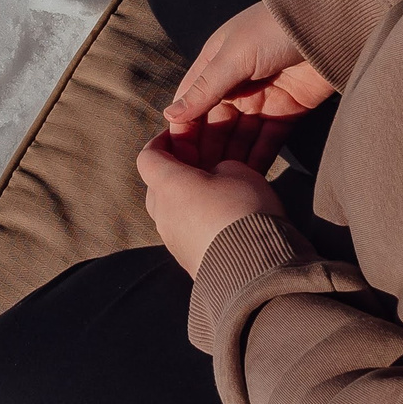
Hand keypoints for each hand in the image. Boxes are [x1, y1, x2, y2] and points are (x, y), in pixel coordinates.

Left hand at [137, 131, 284, 276]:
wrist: (253, 270)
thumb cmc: (243, 211)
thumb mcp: (240, 171)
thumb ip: (221, 166)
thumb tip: (216, 175)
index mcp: (168, 185)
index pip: (149, 156)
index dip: (162, 141)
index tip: (178, 134)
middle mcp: (163, 213)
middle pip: (159, 183)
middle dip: (178, 169)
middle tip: (202, 160)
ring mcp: (173, 240)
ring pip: (174, 208)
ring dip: (190, 196)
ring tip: (217, 190)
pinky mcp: (188, 260)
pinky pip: (187, 230)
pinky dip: (198, 218)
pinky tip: (222, 216)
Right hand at [160, 0, 334, 175]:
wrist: (329, 24)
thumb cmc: (274, 29)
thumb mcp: (235, 56)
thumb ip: (205, 88)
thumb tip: (170, 115)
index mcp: (216, 66)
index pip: (191, 103)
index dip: (183, 130)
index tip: (176, 159)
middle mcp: (235, 86)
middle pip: (214, 125)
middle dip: (206, 151)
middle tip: (199, 181)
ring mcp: (261, 101)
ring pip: (239, 138)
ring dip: (230, 159)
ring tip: (221, 185)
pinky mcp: (286, 113)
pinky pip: (267, 142)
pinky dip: (257, 159)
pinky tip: (247, 179)